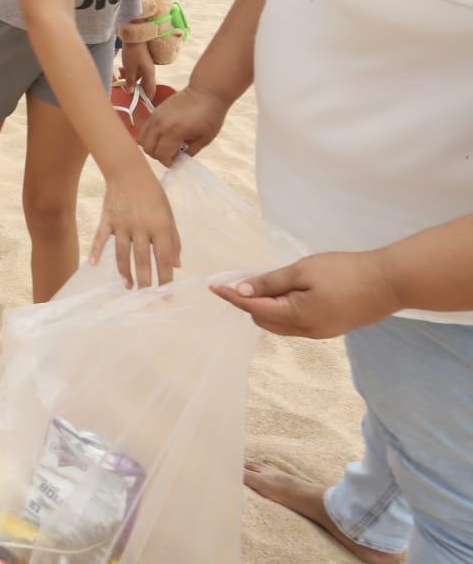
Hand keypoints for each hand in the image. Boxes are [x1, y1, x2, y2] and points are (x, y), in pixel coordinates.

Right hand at [89, 163, 181, 287]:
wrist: (128, 171)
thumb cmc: (153, 193)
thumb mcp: (169, 214)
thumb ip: (174, 240)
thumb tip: (176, 264)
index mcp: (160, 226)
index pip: (163, 258)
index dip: (165, 278)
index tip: (166, 294)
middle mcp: (141, 228)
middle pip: (142, 260)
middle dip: (145, 281)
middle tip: (146, 297)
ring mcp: (122, 224)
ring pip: (121, 254)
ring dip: (125, 272)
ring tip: (128, 286)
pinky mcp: (107, 219)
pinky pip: (100, 238)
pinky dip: (95, 251)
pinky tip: (93, 265)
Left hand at [119, 41, 155, 96]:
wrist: (135, 36)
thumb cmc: (134, 52)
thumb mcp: (129, 68)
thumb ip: (130, 81)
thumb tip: (131, 91)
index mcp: (149, 74)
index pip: (151, 91)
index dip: (146, 98)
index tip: (138, 103)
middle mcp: (149, 72)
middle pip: (142, 85)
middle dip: (133, 87)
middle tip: (124, 88)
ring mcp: (144, 66)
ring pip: (137, 77)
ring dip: (128, 79)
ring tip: (119, 76)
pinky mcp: (140, 62)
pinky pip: (135, 71)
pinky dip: (128, 72)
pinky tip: (121, 70)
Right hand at [138, 84, 229, 165]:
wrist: (206, 92)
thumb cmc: (210, 114)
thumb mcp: (204, 139)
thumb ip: (190, 152)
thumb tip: (179, 159)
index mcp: (174, 132)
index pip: (161, 155)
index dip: (168, 162)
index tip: (177, 162)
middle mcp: (160, 124)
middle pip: (148, 149)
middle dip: (158, 156)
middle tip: (171, 154)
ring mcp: (155, 117)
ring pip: (142, 139)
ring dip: (151, 146)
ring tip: (165, 145)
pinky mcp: (155, 111)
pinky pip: (144, 129)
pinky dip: (150, 136)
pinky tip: (164, 135)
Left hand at [211, 251, 399, 338]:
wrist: (389, 283)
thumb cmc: (345, 271)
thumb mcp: (303, 271)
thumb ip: (270, 282)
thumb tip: (242, 291)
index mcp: (296, 317)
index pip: (253, 308)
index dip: (232, 296)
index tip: (214, 287)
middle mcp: (305, 331)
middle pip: (263, 319)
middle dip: (248, 302)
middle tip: (243, 279)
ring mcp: (318, 333)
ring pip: (278, 323)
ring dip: (265, 306)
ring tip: (266, 283)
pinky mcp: (328, 328)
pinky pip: (294, 323)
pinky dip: (282, 309)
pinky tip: (286, 292)